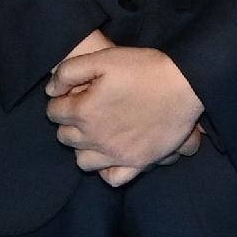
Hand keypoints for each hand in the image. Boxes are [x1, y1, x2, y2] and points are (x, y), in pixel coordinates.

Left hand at [45, 32, 203, 183]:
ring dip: (83, 146)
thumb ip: (68, 72)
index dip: (60, 100)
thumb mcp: (102, 58)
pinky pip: (112, 178)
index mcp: (84, 111)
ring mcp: (117, 154)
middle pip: (65, 137)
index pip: (54, 112)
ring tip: (96, 131)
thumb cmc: (143, 68)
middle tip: (85, 109)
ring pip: (82, 160)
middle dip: (69, 122)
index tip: (72, 94)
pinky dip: (106, 169)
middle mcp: (96, 137)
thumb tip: (51, 91)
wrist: (184, 83)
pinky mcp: (138, 163)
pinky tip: (110, 154)